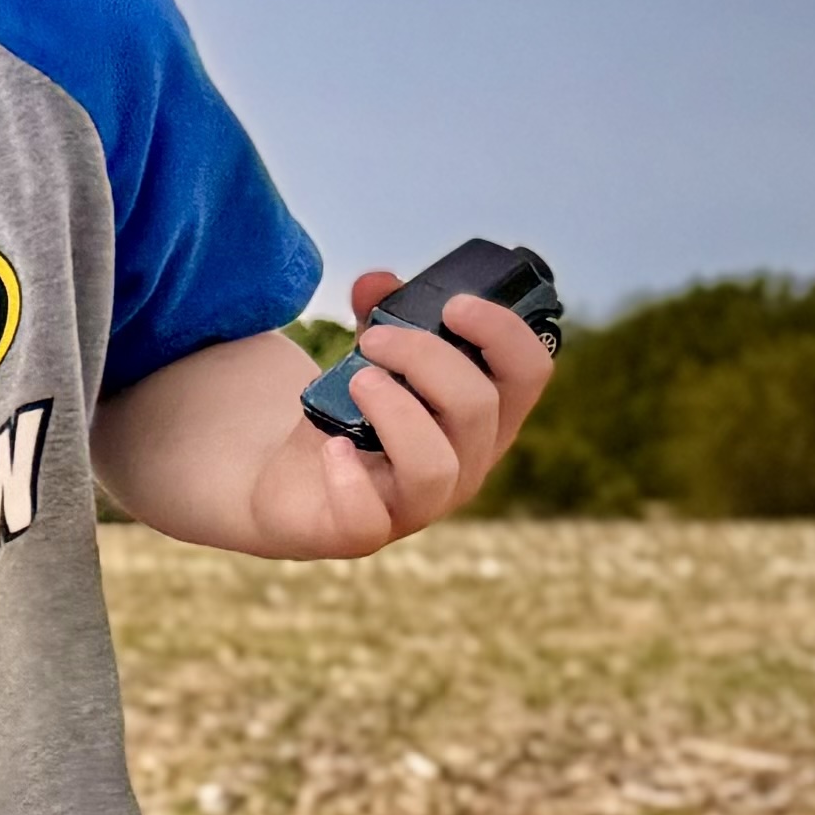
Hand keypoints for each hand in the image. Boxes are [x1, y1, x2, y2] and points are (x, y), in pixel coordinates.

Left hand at [248, 269, 558, 554]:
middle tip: (374, 339)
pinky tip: (330, 446)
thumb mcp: (368, 362)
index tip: (455, 304)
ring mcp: (418, 505)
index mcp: (483, 416)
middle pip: (478, 408)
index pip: (529, 373)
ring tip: (358, 382)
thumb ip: (378, 319)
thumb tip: (376, 281)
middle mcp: (465, 463)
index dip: (504, 333)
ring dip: (397, 411)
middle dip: (427, 359)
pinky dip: (348, 479)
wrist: (285, 481)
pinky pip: (369, 519)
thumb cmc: (348, 418)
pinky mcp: (361, 533)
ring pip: (435, 465)